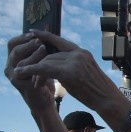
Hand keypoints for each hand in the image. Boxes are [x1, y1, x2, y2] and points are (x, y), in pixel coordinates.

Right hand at [4, 33, 57, 113]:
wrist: (43, 101)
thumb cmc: (43, 80)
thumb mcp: (41, 62)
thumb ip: (40, 50)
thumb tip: (47, 31)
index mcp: (13, 60)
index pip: (12, 43)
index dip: (23, 37)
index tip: (35, 32)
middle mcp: (10, 67)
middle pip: (15, 50)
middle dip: (28, 43)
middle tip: (40, 40)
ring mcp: (13, 76)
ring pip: (21, 61)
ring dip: (33, 54)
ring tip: (44, 49)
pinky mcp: (21, 85)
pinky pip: (28, 72)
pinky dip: (37, 66)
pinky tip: (46, 63)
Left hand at [6, 30, 122, 113]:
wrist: (107, 99)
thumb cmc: (97, 90)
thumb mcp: (86, 73)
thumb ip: (72, 66)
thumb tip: (56, 68)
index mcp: (82, 53)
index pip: (60, 41)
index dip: (45, 36)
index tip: (33, 32)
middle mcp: (78, 54)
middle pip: (50, 55)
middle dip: (39, 65)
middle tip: (33, 78)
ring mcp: (74, 62)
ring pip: (46, 62)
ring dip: (36, 73)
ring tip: (35, 84)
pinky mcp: (69, 72)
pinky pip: (45, 69)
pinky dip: (32, 71)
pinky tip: (23, 73)